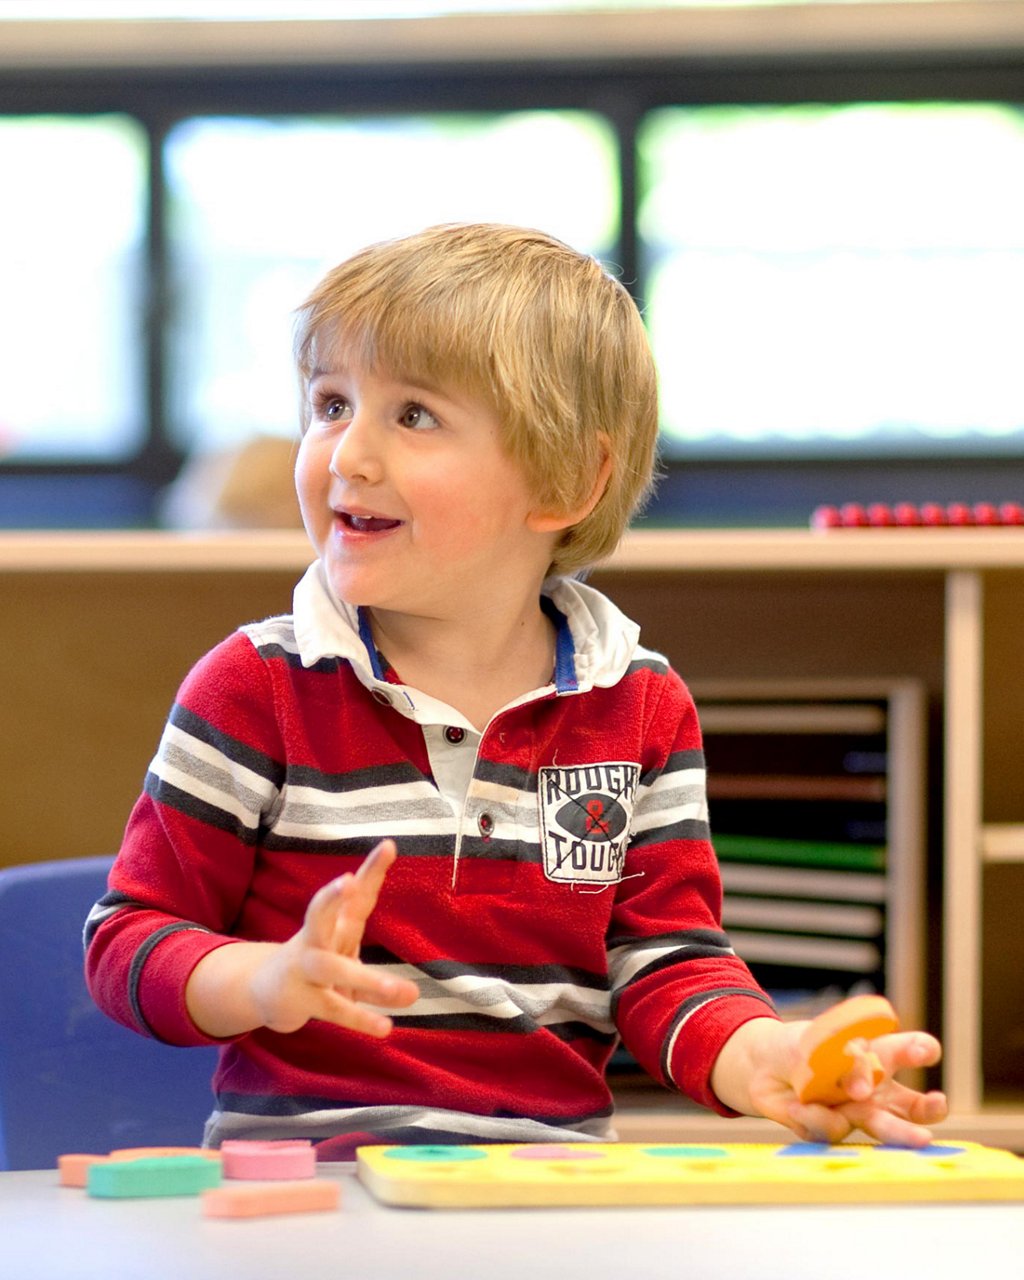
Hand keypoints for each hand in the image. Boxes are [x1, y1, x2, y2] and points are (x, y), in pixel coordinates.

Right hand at [248, 839, 418, 1036]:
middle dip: (332, 897)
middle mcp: (315, 940)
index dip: (371, 870)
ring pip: (331, 968)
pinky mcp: (301, 999)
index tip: (388, 846)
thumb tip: (414, 994)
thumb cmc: (317, 968)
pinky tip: (385, 1028)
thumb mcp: (347, 966)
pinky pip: (332, 1008)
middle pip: (319, 914)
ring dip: (365, 978)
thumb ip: (380, 985)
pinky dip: (360, 1018)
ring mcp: (305, 969)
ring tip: (402, 989)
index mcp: (333, 924)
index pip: (355, 895)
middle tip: (349, 881)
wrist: (265, 991)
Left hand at [742, 1017, 947, 1147]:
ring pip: (883, 1127)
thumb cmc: (800, 1047)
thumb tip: (865, 1091)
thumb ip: (846, 1063)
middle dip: (928, 1107)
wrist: (763, 1067)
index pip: (905, 1051)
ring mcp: (855, 1114)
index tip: (926, 1051)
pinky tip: (796, 1104)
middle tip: (939, 1105)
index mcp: (876, 1057)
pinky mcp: (832, 1131)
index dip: (919, 1049)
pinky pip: (830, 1128)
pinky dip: (811, 1115)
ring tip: (923, 1139)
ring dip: (901, 1132)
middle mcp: (875, 1092)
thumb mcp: (820, 1043)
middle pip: (911, 1104)